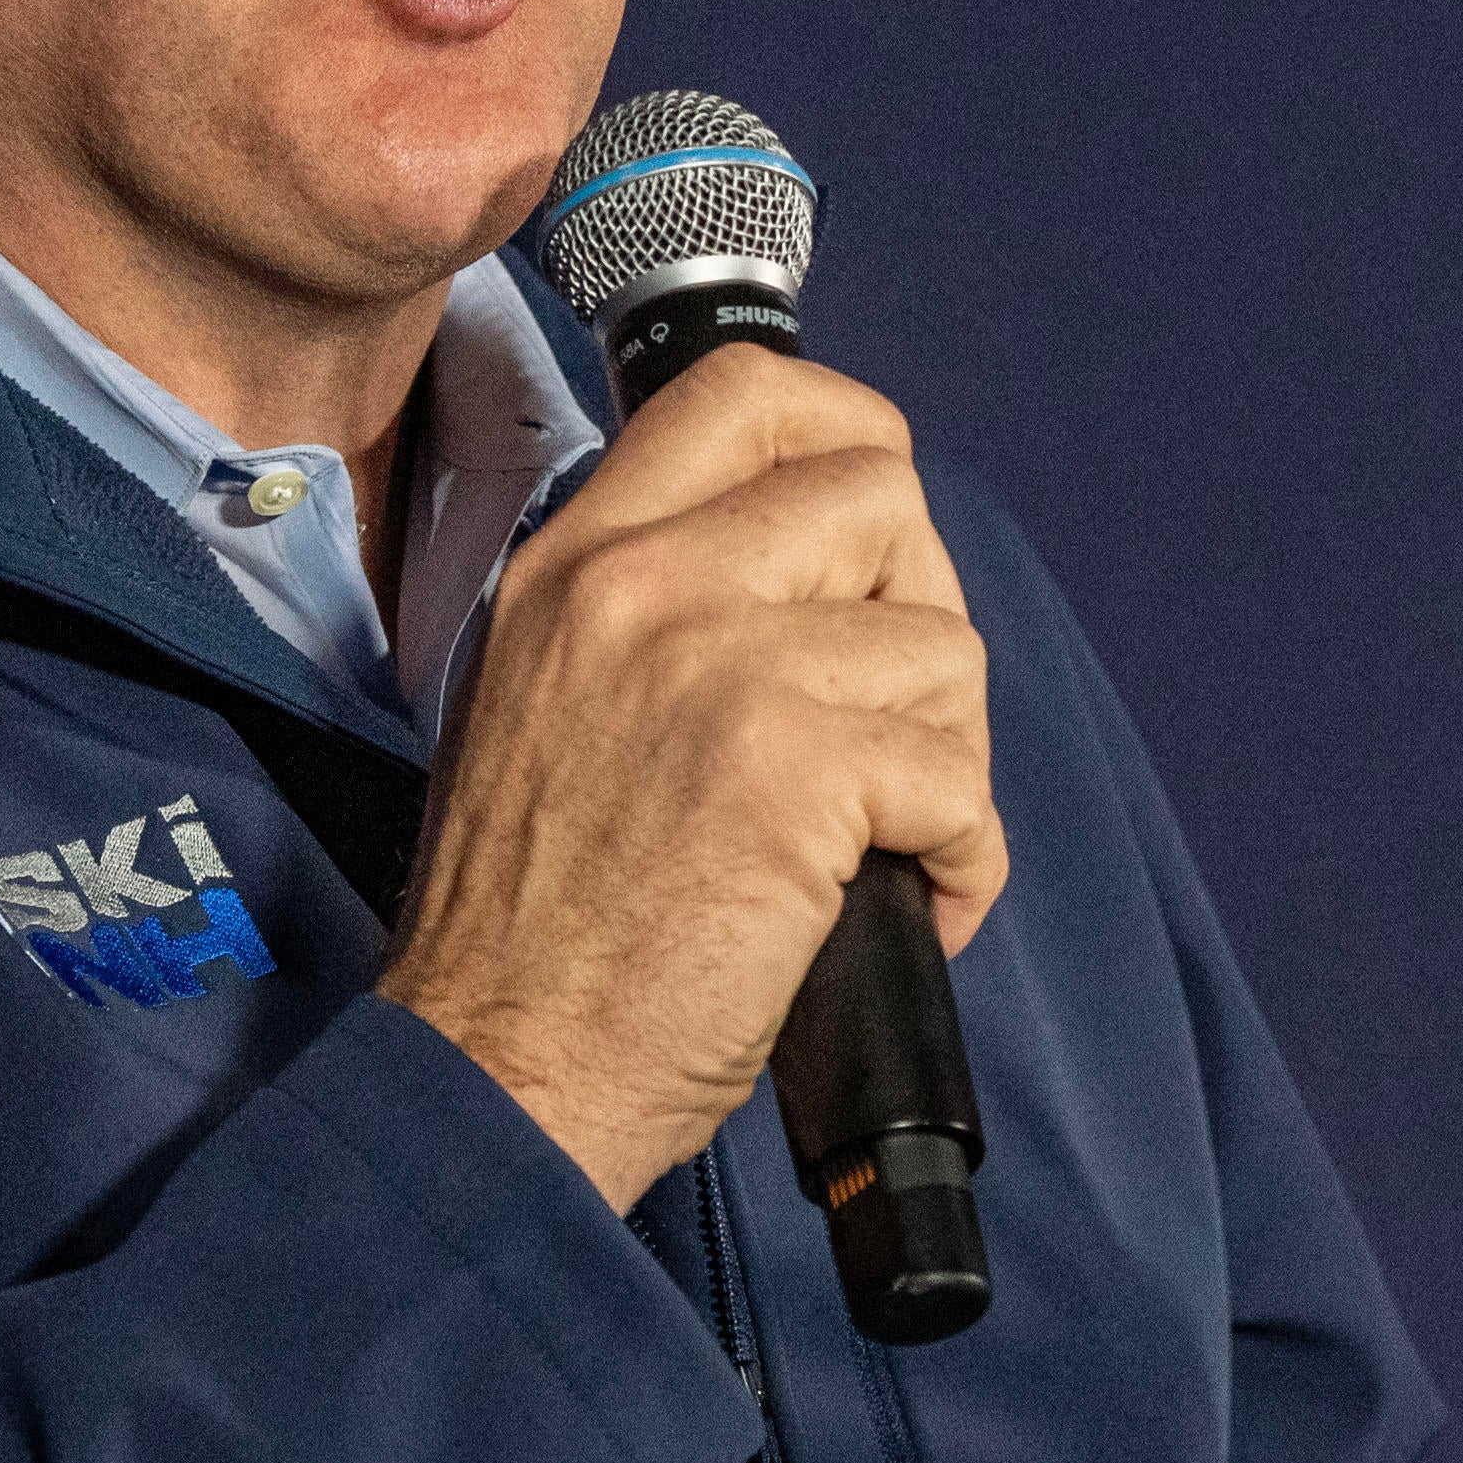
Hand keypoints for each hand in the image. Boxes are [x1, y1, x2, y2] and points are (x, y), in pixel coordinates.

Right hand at [381, 347, 1006, 1212]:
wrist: (496, 1068)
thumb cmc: (536, 928)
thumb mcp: (547, 702)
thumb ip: (656, 613)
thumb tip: (823, 576)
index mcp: (578, 560)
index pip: (747, 394)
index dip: (851, 438)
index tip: (877, 539)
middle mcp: (640, 585)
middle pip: (881, 495)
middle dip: (923, 613)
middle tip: (890, 730)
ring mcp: (716, 667)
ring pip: (942, 644)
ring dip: (948, 756)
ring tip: (884, 840)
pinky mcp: (788, 772)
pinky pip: (959, 778)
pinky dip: (966, 858)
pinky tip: (910, 905)